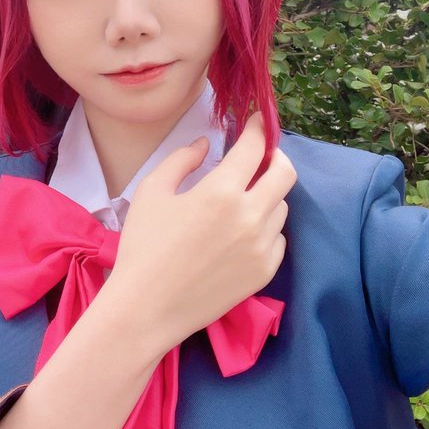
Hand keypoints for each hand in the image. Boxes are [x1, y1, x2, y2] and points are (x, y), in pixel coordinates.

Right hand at [102, 114, 295, 357]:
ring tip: (244, 197)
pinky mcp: (264, 272)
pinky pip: (277, 238)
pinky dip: (266, 227)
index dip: (258, 129)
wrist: (147, 307)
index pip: (254, 149)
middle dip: (276, 157)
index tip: (257, 121)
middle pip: (285, 173)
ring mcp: (262, 246)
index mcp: (220, 192)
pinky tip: (242, 231)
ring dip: (267, 194)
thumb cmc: (143, 246)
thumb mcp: (152, 192)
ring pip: (281, 206)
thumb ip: (182, 160)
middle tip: (262, 156)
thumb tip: (206, 145)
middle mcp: (250, 216)